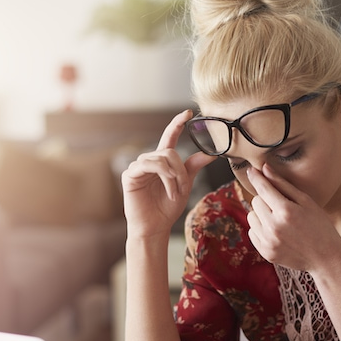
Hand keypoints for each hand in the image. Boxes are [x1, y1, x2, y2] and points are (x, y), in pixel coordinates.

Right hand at [121, 110, 215, 238]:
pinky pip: (149, 165)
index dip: (177, 124)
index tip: (188, 113)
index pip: (170, 137)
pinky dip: (164, 177)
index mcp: (162, 162)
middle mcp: (149, 161)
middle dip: (181, 170)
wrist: (155, 227)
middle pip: (170, 152)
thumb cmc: (167, 209)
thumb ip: (193, 168)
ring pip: (162, 158)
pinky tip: (168, 190)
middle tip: (183, 188)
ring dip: (174, 176)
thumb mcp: (184, 185)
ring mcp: (138, 167)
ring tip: (175, 193)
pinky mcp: (130, 174)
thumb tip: (210, 154)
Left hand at [246, 165, 340, 271]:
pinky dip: (260, 229)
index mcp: (286, 211)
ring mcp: (268, 241)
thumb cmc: (320, 225)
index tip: (252, 170)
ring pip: (251, 216)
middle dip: (266, 199)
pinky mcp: (265, 252)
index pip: (263, 188)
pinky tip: (277, 232)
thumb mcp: (306, 201)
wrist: (326, 258)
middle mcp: (274, 227)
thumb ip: (283, 185)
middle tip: (282, 206)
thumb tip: (264, 168)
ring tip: (279, 220)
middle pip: (256, 201)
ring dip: (261, 214)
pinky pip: (252, 232)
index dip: (256, 177)